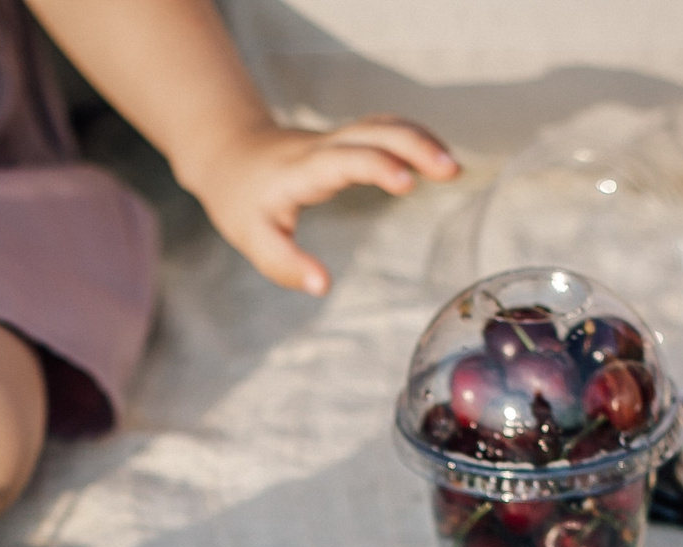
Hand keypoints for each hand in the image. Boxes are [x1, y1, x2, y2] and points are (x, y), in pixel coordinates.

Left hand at [177, 119, 456, 294]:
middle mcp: (324, 147)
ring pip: (384, 124)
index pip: (345, 159)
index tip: (407, 184)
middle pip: (375, 131)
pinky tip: (435, 159)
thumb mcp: (253, 240)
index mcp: (302, 170)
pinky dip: (413, 139)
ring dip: (421, 139)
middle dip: (415, 144)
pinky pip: (385, 130)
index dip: (377, 166)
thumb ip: (286, 265)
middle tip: (451, 170)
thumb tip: (323, 286)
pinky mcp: (347, 140)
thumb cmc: (242, 201)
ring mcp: (337, 138)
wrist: (230, 154)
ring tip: (452, 169)